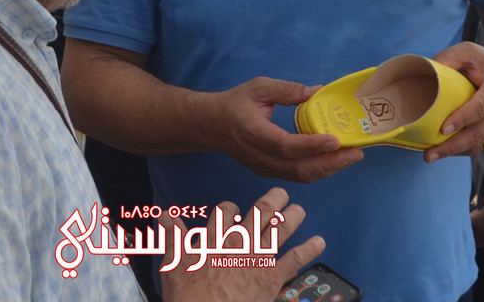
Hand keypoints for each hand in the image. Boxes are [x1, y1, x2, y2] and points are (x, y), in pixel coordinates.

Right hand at [160, 187, 324, 301]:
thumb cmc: (189, 298)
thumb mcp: (172, 266)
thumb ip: (172, 236)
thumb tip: (164, 214)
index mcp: (215, 238)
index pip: (225, 211)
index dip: (230, 207)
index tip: (232, 208)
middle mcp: (239, 242)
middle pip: (260, 212)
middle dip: (272, 199)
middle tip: (281, 193)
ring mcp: (258, 259)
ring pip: (280, 229)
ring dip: (293, 217)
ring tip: (300, 210)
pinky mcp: (272, 278)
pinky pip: (295, 260)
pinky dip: (308, 250)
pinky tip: (319, 242)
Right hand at [212, 77, 362, 182]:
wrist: (212, 125)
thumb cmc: (235, 103)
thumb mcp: (258, 87)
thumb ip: (286, 90)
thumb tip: (317, 91)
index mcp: (254, 132)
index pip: (286, 145)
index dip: (312, 145)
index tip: (335, 139)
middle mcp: (260, 156)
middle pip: (298, 168)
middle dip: (331, 163)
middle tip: (356, 152)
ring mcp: (264, 168)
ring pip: (300, 176)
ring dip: (328, 169)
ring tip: (351, 156)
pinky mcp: (270, 172)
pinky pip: (297, 176)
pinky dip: (318, 170)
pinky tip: (334, 159)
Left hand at [423, 42, 483, 162]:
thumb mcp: (469, 51)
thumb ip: (449, 57)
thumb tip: (428, 68)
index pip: (481, 107)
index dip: (462, 119)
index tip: (443, 129)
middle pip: (479, 133)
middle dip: (453, 146)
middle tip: (428, 154)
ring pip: (480, 144)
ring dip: (455, 152)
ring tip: (431, 155)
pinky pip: (481, 146)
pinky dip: (462, 150)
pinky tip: (445, 149)